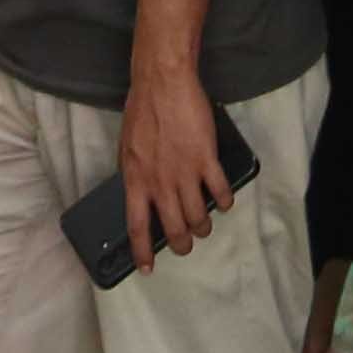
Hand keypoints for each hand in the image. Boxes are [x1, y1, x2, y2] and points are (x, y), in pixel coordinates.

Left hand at [119, 65, 231, 268]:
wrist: (163, 83)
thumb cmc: (141, 111)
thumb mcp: (128, 149)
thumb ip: (135, 175)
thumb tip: (143, 195)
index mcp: (136, 181)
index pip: (137, 228)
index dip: (142, 252)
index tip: (147, 268)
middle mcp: (160, 184)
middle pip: (174, 230)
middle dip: (183, 245)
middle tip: (187, 245)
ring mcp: (184, 173)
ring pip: (199, 217)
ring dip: (204, 226)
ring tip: (205, 224)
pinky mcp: (206, 159)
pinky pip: (220, 191)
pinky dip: (224, 201)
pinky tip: (224, 201)